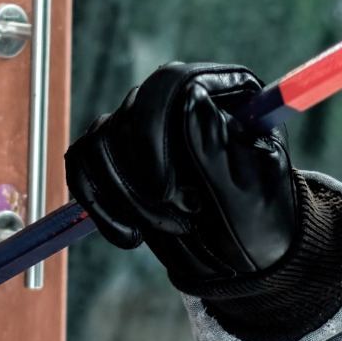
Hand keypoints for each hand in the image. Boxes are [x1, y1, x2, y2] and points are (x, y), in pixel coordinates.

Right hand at [64, 62, 297, 284]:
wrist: (244, 258)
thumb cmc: (258, 221)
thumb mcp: (247, 189)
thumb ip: (215, 142)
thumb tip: (190, 93)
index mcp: (226, 93)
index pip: (172, 83)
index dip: (155, 133)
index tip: (168, 194)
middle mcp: (183, 97)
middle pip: (131, 112)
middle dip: (143, 178)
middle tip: (179, 222)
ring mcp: (147, 124)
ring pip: (101, 139)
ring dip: (123, 196)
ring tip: (161, 231)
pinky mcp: (120, 153)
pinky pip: (82, 160)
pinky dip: (97, 202)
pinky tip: (128, 234)